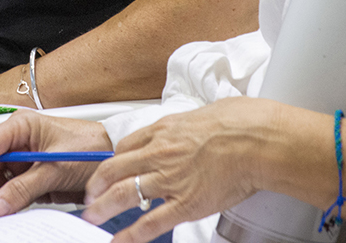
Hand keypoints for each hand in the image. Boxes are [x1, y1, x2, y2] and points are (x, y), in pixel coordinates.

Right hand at [0, 111, 112, 217]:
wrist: (116, 158)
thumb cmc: (92, 148)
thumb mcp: (55, 170)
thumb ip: (23, 188)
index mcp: (20, 126)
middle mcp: (18, 139)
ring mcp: (24, 157)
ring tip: (8, 209)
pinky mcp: (31, 174)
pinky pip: (11, 189)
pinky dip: (10, 201)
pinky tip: (16, 207)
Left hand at [80, 98, 276, 242]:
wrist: (257, 140)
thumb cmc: (238, 124)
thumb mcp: (199, 115)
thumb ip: (182, 128)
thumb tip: (182, 131)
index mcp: (161, 131)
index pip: (124, 148)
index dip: (111, 162)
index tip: (107, 171)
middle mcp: (158, 154)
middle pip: (113, 170)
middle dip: (95, 186)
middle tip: (88, 197)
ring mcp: (168, 179)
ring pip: (122, 194)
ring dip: (102, 207)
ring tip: (92, 217)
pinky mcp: (185, 204)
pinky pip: (150, 222)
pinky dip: (130, 234)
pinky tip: (119, 240)